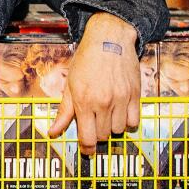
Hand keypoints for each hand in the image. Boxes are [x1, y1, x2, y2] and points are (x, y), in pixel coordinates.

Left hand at [46, 14, 141, 155]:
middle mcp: (104, 103)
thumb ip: (64, 112)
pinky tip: (121, 112)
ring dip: (112, 127)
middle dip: (97, 133)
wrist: (109, 39)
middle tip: (95, 122)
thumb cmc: (86, 60)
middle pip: (103, 136)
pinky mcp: (135, 95)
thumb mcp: (70, 85)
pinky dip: (128, 121)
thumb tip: (53, 132)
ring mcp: (121, 100)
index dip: (86, 148)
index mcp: (84, 101)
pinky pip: (134, 121)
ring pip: (119, 130)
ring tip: (107, 114)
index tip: (87, 149)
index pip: (87, 138)